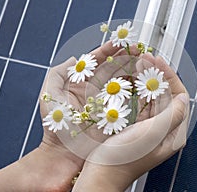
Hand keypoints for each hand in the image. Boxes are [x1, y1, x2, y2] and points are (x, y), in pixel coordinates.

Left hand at [38, 41, 140, 190]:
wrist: (63, 155)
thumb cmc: (55, 127)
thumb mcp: (49, 96)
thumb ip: (57, 73)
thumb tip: (73, 58)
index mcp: (83, 83)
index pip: (99, 61)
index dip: (110, 50)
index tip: (121, 42)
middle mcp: (98, 91)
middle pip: (116, 69)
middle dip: (129, 57)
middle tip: (142, 50)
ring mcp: (110, 103)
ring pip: (126, 82)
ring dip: (136, 71)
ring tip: (146, 63)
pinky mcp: (118, 116)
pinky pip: (131, 102)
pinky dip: (140, 92)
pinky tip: (146, 84)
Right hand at [72, 53, 189, 191]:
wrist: (100, 174)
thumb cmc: (123, 159)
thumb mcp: (151, 134)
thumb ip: (171, 115)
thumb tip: (183, 97)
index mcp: (172, 133)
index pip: (179, 97)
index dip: (170, 77)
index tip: (158, 63)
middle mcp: (164, 130)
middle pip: (166, 95)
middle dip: (157, 75)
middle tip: (146, 58)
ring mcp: (150, 128)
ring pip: (153, 97)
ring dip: (148, 80)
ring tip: (140, 63)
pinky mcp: (136, 127)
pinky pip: (141, 104)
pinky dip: (138, 90)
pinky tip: (134, 79)